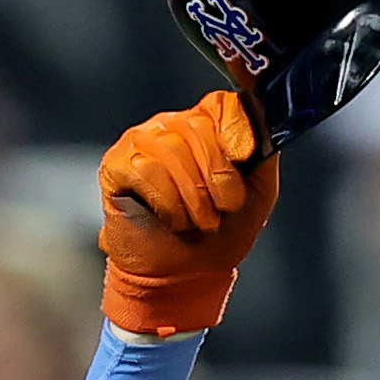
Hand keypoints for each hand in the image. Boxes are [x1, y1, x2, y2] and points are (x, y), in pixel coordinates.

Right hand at [98, 92, 278, 338]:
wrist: (186, 275)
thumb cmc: (221, 233)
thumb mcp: (258, 192)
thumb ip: (264, 154)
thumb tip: (263, 124)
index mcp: (207, 126)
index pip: (220, 104)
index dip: (235, 126)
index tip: (244, 155)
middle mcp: (172, 126)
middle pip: (197, 126)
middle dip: (217, 175)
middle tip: (222, 209)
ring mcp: (141, 142)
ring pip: (170, 148)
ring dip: (192, 195)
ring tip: (198, 221)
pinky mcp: (115, 165)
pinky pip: (145, 168)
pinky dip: (167, 201)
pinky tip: (172, 220)